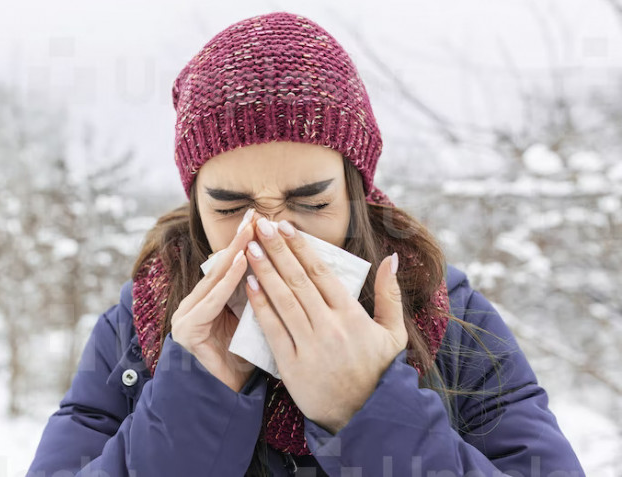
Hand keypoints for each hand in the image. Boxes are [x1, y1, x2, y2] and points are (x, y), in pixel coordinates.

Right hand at [171, 209, 257, 392]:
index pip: (231, 266)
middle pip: (222, 267)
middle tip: (256, 216)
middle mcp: (195, 304)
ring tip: (252, 233)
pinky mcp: (188, 330)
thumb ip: (258, 294)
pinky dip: (228, 281)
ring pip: (216, 279)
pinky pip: (212, 301)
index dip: (247, 243)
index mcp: (211, 301)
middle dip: (241, 241)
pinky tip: (242, 263)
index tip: (264, 220)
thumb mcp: (255, 319)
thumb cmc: (247, 358)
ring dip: (235, 254)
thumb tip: (281, 262)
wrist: (230, 396)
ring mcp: (187, 316)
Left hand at [243, 212, 407, 433]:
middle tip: (261, 224)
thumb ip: (391, 295)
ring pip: (283, 301)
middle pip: (298, 280)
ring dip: (264, 271)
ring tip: (251, 247)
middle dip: (277, 249)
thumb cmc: (378, 372)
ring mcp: (310, 346)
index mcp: (352, 316)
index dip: (301, 247)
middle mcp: (329, 327)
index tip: (285, 226)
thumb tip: (392, 259)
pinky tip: (249, 285)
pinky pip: (273, 329)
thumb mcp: (394, 334)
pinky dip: (261, 306)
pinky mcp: (293, 366)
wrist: (365, 418)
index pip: (321, 273)